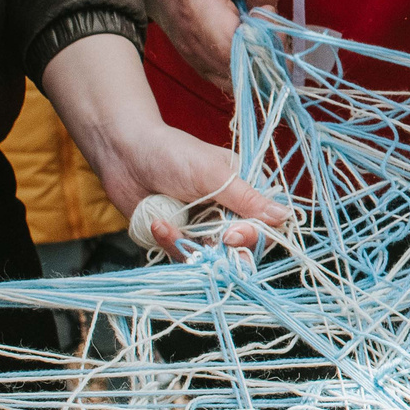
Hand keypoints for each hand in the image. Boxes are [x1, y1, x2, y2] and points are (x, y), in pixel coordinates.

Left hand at [39, 32, 288, 256]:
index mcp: (244, 190)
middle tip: (212, 239)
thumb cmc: (171, 154)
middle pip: (243, 246)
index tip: (234, 235)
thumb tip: (286, 216)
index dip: (254, 236)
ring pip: (213, 256)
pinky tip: (157, 223)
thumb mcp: (213, 175)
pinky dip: (171, 243)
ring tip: (165, 225)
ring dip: (191, 246)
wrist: (123, 154)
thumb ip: (248, 199)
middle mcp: (227, 211)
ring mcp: (202, 227)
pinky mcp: (179, 238)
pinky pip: (185, 255)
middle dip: (226, 249)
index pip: (265, 224)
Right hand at [130, 0, 285, 94]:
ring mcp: (195, 60)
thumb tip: (272, 16)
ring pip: (243, 79)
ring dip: (262, 58)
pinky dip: (251, 65)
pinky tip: (250, 40)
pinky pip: (235, 80)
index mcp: (198, 7)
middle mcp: (193, 42)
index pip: (237, 46)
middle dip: (269, 47)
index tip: (267, 11)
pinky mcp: (201, 68)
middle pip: (244, 67)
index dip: (264, 36)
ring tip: (257, 27)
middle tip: (267, 18)